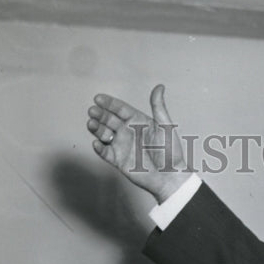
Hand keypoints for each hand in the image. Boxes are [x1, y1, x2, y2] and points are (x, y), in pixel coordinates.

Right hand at [87, 85, 187, 202]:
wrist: (170, 177)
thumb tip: (160, 86)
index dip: (109, 103)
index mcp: (138, 121)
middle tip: (93, 111)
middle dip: (100, 115)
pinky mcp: (118, 160)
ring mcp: (122, 146)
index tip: (98, 98)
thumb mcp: (165, 126)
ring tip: (92, 124)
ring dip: (96, 128)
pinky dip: (98, 148)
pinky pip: (104, 152)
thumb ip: (158, 107)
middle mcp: (128, 132)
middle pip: (109, 120)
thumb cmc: (171, 152)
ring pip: (104, 134)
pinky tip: (96, 142)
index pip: (120, 109)